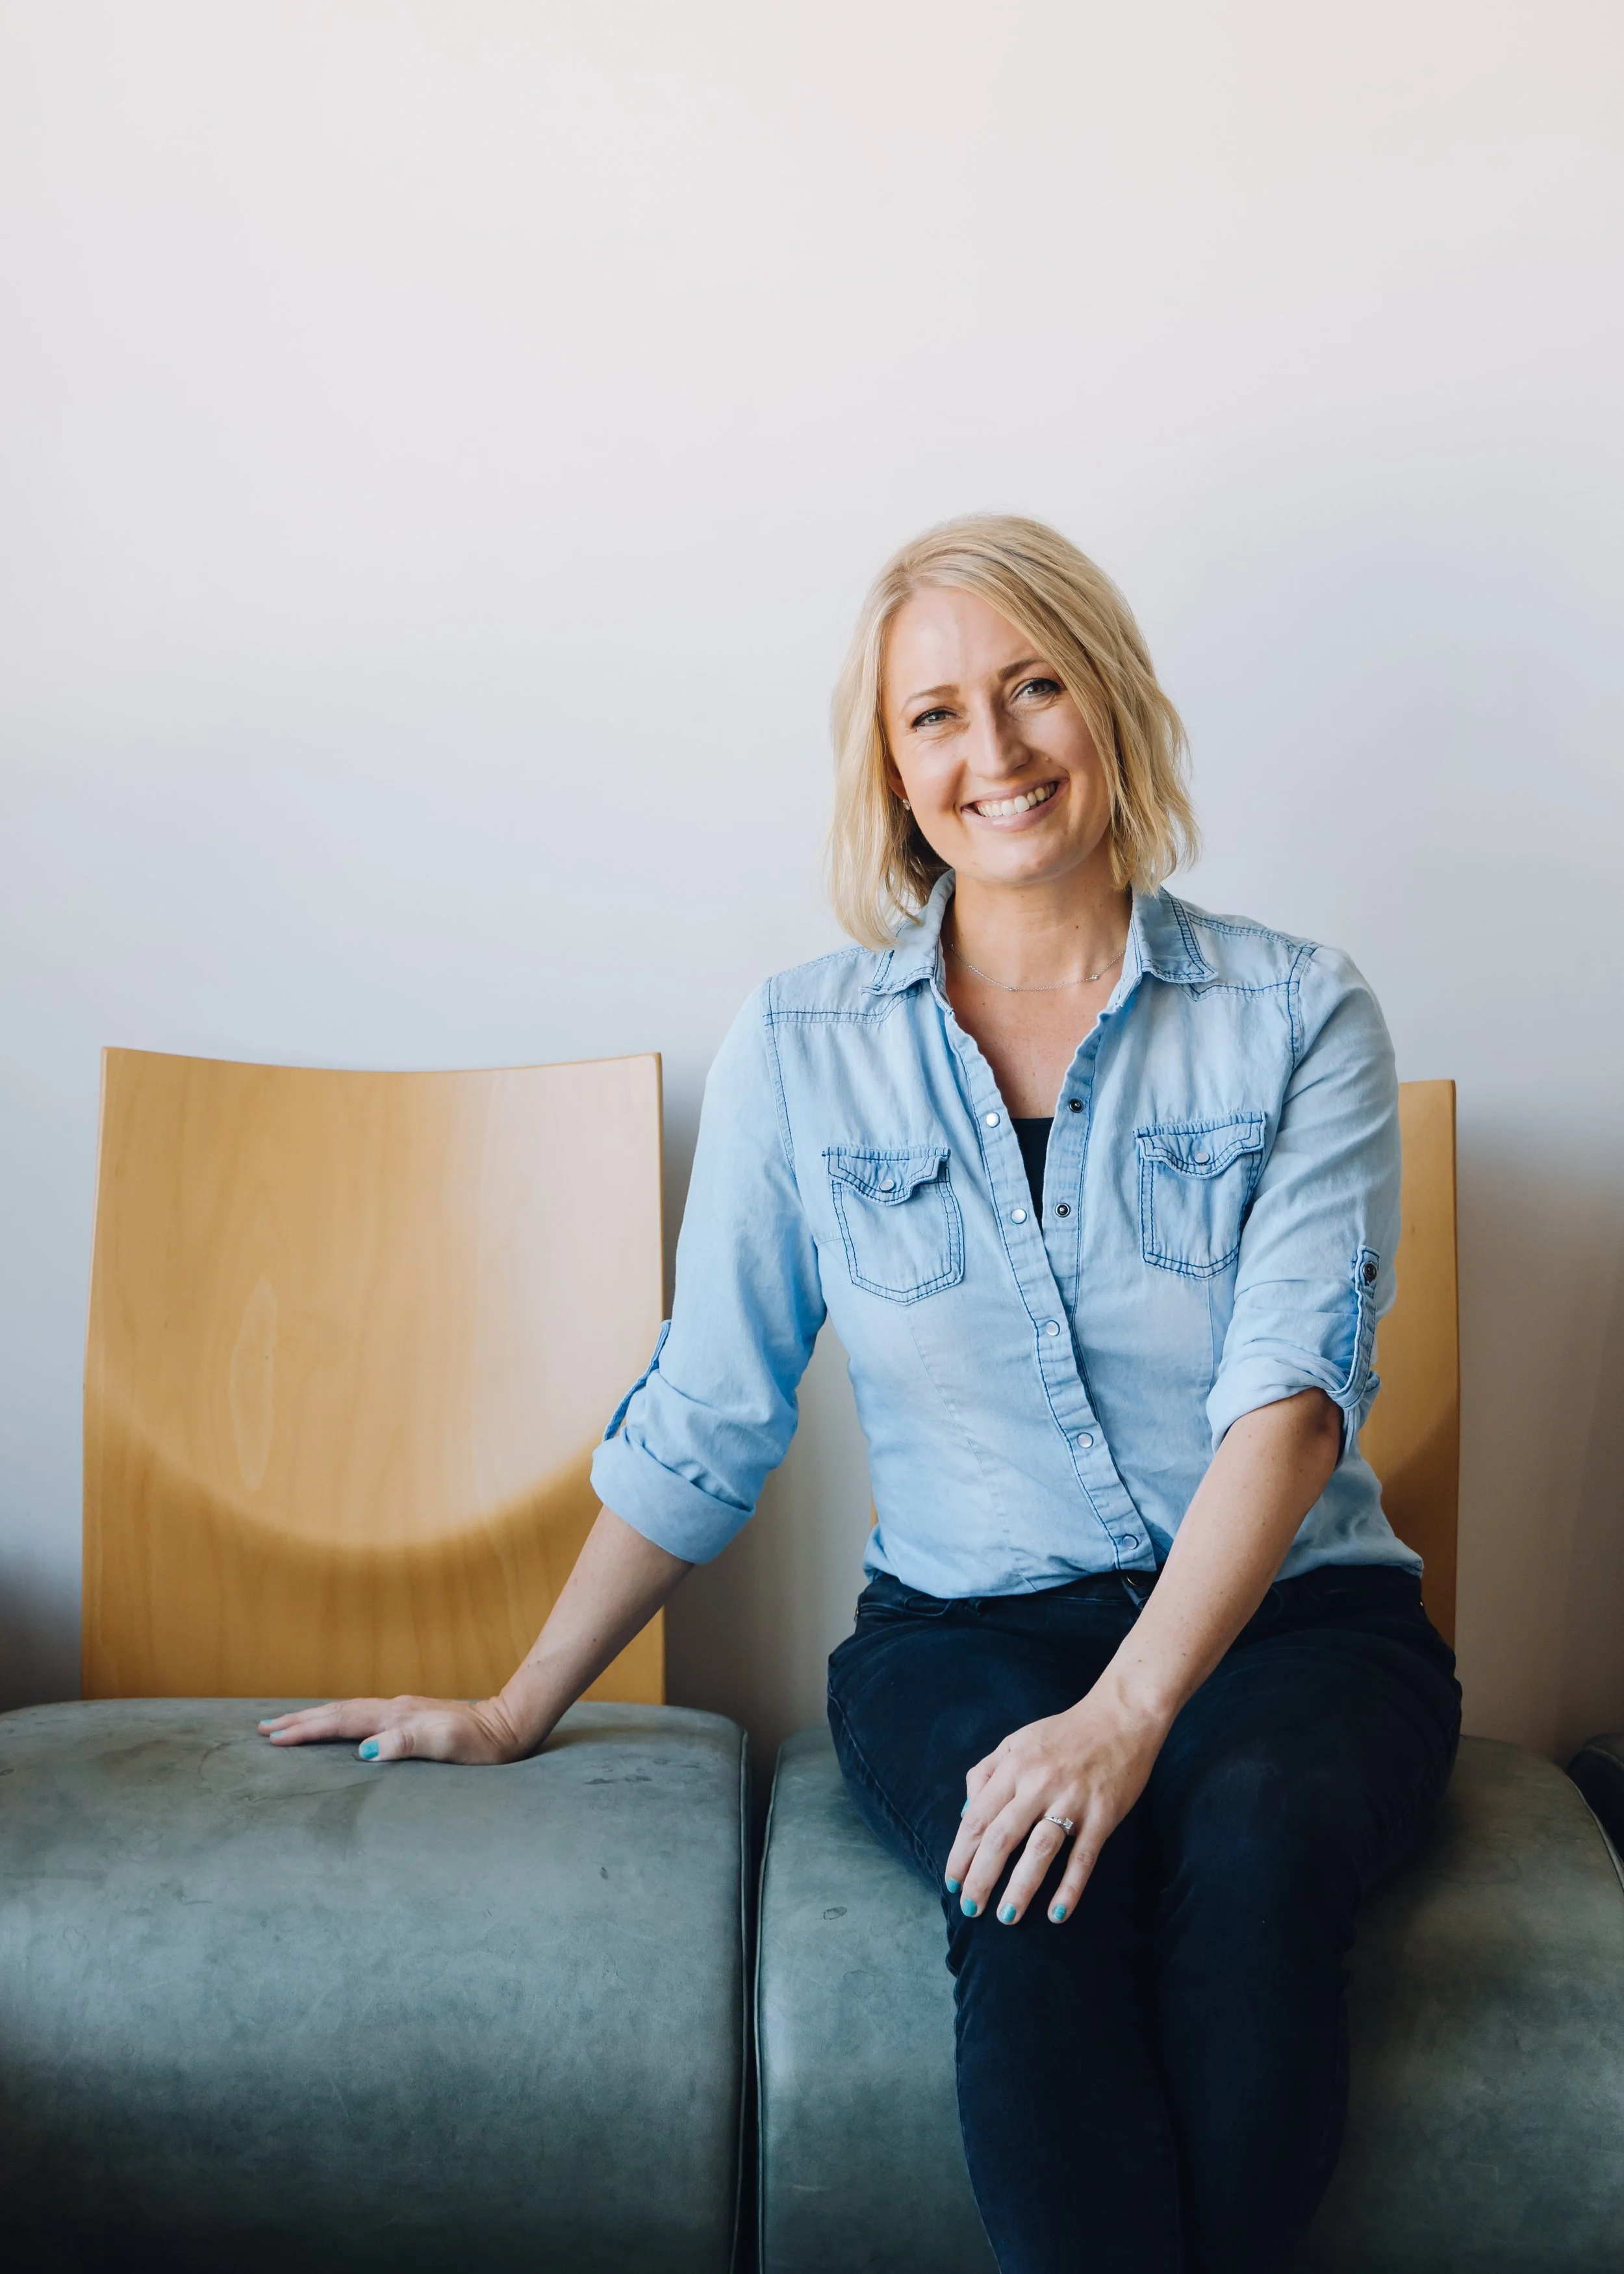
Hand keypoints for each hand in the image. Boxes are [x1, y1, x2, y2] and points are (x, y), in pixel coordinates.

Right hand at [258, 1694, 527, 1764]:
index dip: (305, 1731)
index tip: (273, 1738)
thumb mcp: (446, 1744)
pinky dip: (336, 1719)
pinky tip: (335, 1724)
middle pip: (335, 1712)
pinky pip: (360, 1715)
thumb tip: (366, 1751)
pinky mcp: (408, 1716)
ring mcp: (400, 1710)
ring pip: (346, 1710)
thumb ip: (407, 1743)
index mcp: (394, 1716)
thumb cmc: (479, 1742)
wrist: (507, 1727)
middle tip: (261, 1728)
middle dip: (297, 1720)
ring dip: (314, 1717)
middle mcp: (392, 1708)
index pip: (340, 1722)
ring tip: (285, 1723)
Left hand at [942, 1684, 1167, 1925]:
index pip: (977, 1818)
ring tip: (1005, 1917)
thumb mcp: (1016, 1742)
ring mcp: (1072, 1801)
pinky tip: (1056, 1914)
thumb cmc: (1064, 1733)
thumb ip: (987, 1773)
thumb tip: (964, 1814)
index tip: (953, 1881)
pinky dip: (1070, 1888)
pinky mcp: (1103, 1815)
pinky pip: (1083, 1857)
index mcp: (1013, 1767)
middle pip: (1000, 1839)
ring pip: (1039, 1851)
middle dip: (981, 1878)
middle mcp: (1038, 1784)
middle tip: (970, 1908)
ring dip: (1019, 1889)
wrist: (1120, 1717)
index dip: (961, 1853)